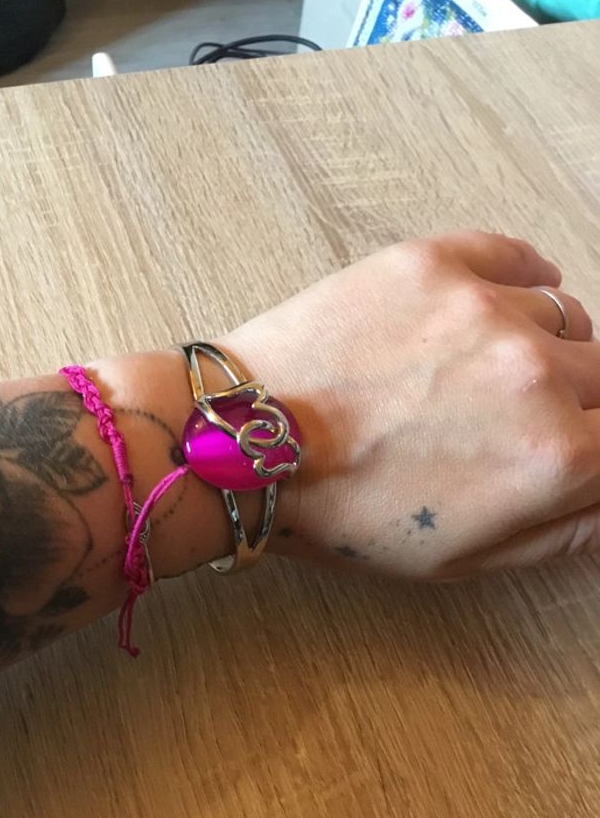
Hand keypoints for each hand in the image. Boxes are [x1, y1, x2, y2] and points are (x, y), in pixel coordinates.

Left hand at [223, 231, 598, 578]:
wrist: (251, 446)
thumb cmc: (346, 513)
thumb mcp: (463, 560)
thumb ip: (565, 531)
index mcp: (555, 457)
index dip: (597, 443)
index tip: (574, 441)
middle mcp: (537, 373)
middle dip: (575, 402)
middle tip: (512, 418)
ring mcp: (486, 308)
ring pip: (563, 317)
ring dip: (542, 346)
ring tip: (481, 371)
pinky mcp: (435, 263)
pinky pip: (516, 257)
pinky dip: (521, 279)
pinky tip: (502, 302)